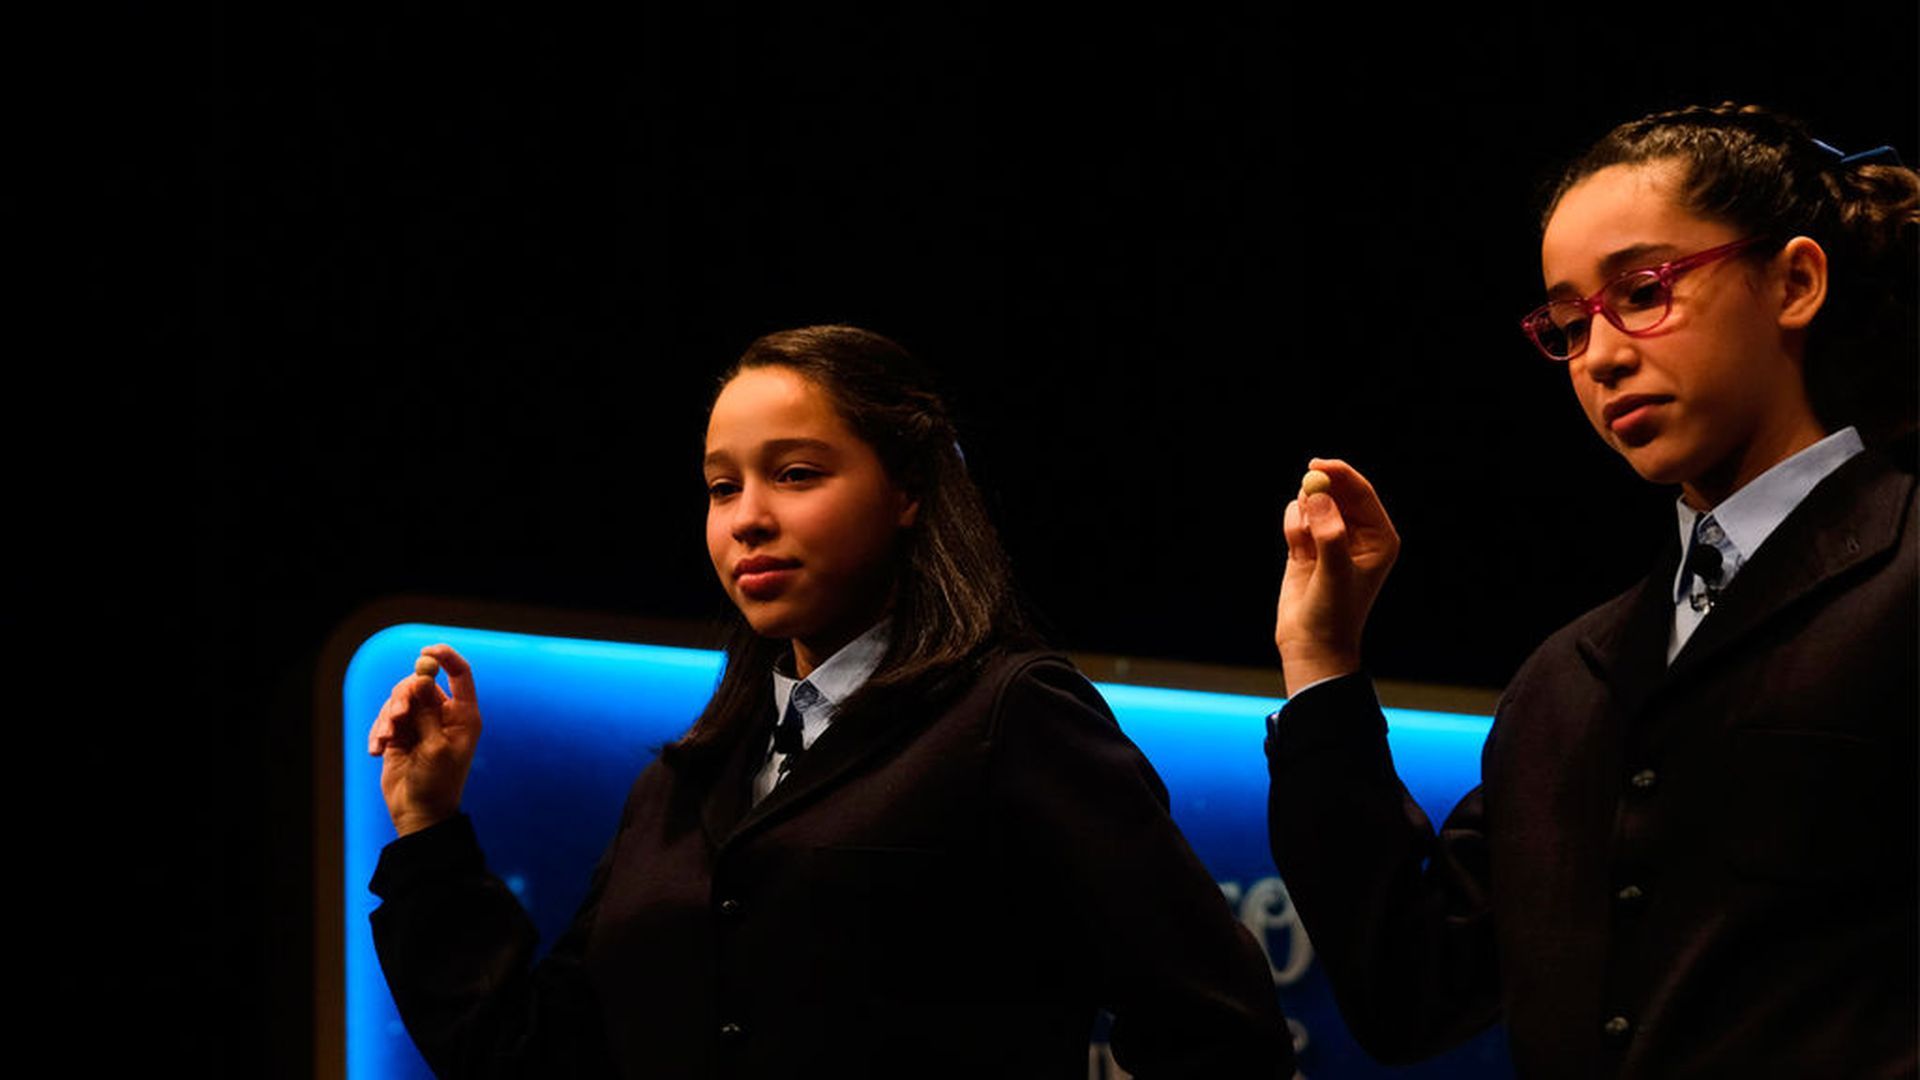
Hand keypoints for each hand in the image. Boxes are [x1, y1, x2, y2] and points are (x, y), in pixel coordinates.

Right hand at [367, 644, 482, 836]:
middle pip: (420, 684)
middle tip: (397, 717)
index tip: (426, 651)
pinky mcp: (400, 735)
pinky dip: (378, 732)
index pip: (460, 674)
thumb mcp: (436, 748)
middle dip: (403, 697)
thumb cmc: (437, 783)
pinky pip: (384, 720)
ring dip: (388, 718)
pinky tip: (376, 751)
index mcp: (463, 715)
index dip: (445, 657)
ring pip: (398, 700)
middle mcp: (443, 715)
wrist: (419, 813)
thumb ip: (427, 713)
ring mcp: (420, 724)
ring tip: (386, 740)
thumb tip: (420, 681)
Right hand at [1275, 459, 1399, 695]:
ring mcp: (1332, 537)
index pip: (1361, 493)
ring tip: (1303, 543)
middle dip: (1319, 490)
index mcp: (1379, 537)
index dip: (1341, 474)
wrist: (1311, 643)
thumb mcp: (1335, 573)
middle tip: (1304, 495)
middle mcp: (1358, 534)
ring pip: (1314, 501)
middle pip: (1337, 491)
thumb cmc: (1333, 613)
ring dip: (1303, 513)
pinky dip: (1293, 525)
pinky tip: (1296, 549)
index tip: (1317, 465)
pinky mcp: (1307, 544)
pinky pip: (1297, 517)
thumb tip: (1320, 497)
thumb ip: (1330, 534)